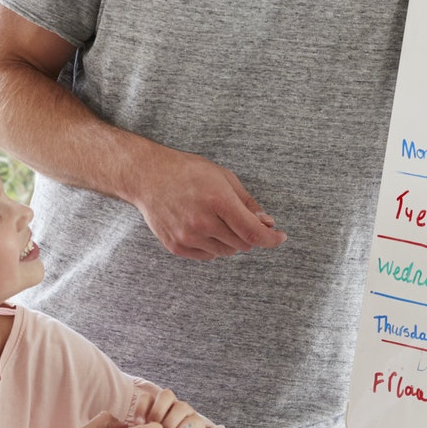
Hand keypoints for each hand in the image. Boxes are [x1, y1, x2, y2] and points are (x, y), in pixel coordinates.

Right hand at [127, 146, 284, 259]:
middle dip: (248, 235)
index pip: (253, 232)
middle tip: (241, 220)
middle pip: (242, 245)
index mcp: (217, 201)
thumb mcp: (223, 177)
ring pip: (226, 252)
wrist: (147, 176)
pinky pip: (207, 256)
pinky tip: (202, 227)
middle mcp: (202, 222)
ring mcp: (187, 236)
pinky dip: (212, 246)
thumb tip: (267, 223)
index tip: (279, 237)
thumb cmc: (187, 172)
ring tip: (215, 219)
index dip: (271, 239)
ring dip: (230, 240)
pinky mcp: (176, 246)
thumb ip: (247, 202)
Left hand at [136, 384, 206, 427]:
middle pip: (166, 394)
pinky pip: (189, 420)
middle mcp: (174, 408)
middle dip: (157, 411)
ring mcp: (188, 415)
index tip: (137, 424)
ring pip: (180, 406)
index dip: (141, 407)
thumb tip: (129, 426)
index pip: (148, 397)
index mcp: (158, 409)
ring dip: (169, 423)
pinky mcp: (199, 425)